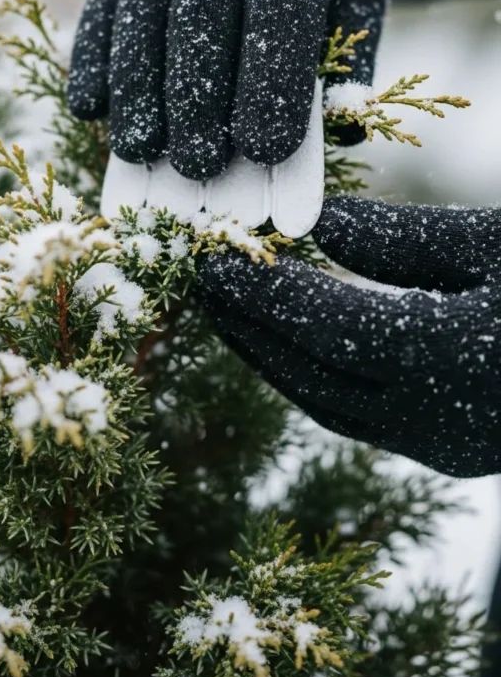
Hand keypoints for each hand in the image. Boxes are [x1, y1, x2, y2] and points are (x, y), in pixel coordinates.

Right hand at [68, 0, 386, 179]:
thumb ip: (352, 59)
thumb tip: (347, 131)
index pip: (279, 10)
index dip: (269, 82)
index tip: (266, 152)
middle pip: (201, 9)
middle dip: (195, 94)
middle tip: (198, 166)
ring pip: (144, 3)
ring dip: (136, 82)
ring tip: (139, 149)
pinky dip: (93, 52)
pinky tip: (89, 105)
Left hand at [199, 196, 500, 476]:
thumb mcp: (493, 244)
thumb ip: (402, 239)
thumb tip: (316, 224)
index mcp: (450, 358)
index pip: (328, 327)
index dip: (266, 293)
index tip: (218, 260)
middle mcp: (435, 419)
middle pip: (312, 375)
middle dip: (250, 328)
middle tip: (205, 283)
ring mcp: (440, 446)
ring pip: (327, 407)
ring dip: (271, 361)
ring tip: (232, 314)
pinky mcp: (445, 452)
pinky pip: (355, 420)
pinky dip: (311, 381)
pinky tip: (290, 349)